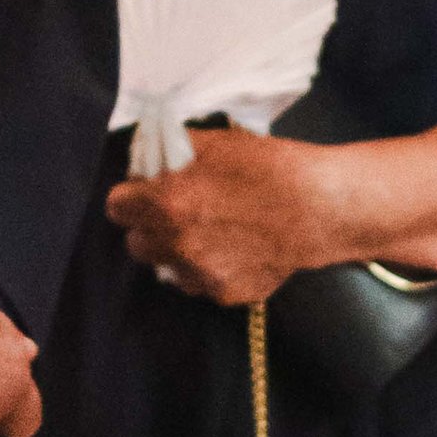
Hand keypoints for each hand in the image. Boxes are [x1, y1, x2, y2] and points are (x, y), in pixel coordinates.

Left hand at [105, 128, 339, 302]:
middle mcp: (175, 244)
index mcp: (163, 203)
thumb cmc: (266, 167)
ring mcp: (200, 274)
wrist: (318, 206)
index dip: (134, 197)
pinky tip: (234, 249)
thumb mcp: (211, 143)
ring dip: (178, 252)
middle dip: (151, 228)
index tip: (148, 193)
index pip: (117, 207)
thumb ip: (167, 154)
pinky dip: (210, 270)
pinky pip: (201, 284)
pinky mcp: (226, 294)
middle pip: (137, 243)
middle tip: (178, 213)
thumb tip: (144, 161)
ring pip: (167, 268)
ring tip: (209, 232)